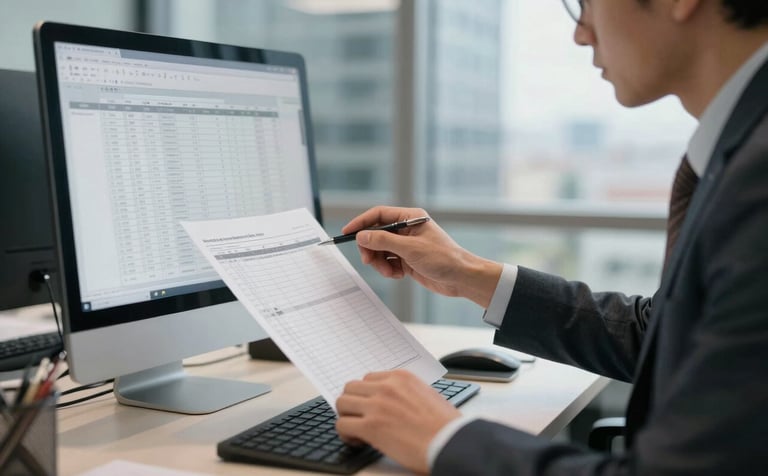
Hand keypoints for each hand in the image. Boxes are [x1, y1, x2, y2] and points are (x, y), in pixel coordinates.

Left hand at [335, 370, 461, 473]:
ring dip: (347, 417)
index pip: (368, 379)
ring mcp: (377, 405)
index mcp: (401, 378)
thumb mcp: (427, 395)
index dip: (366, 395)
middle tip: (360, 418)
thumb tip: (392, 401)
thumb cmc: (445, 426)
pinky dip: (346, 434)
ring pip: (342, 403)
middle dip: (353, 404)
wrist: (451, 443)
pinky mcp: (370, 427)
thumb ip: (406, 392)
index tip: (369, 407)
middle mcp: (386, 387)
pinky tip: (358, 441)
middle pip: (351, 388)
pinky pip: (342, 425)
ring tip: (358, 431)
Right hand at [342, 206, 502, 307]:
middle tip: (369, 260)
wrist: (461, 278)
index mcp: (410, 218)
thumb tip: (362, 235)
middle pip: (376, 234)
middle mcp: (407, 229)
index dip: (361, 223)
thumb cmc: (444, 258)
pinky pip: (387, 262)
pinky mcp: (407, 260)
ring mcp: (406, 245)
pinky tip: (399, 275)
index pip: (379, 215)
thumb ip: (383, 241)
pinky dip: (388, 270)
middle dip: (371, 248)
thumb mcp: (410, 249)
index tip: (347, 233)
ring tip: (390, 271)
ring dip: (380, 262)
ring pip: (380, 251)